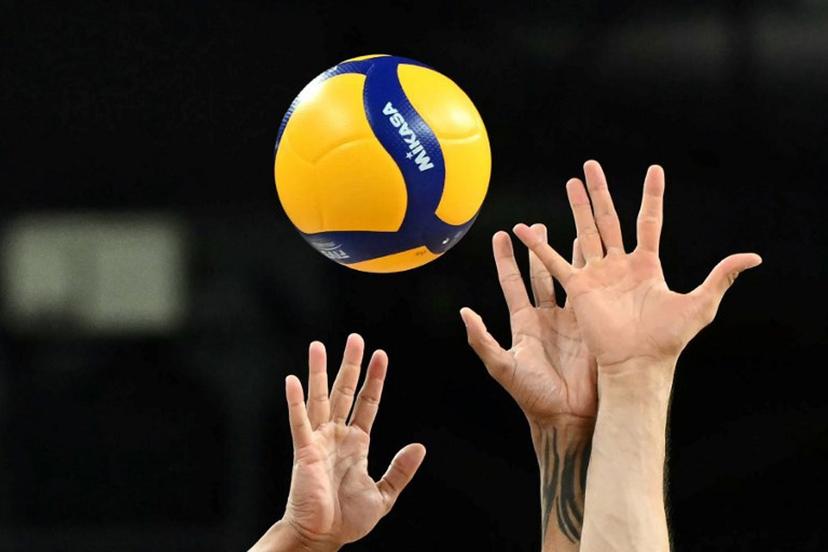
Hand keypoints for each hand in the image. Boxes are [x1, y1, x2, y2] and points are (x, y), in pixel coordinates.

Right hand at [276, 334, 425, 550]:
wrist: (323, 537)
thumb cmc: (348, 519)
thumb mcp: (383, 494)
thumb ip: (400, 470)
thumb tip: (419, 446)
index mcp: (357, 443)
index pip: (367, 402)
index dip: (374, 379)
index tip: (381, 355)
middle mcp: (337, 435)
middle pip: (344, 391)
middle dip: (350, 365)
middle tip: (355, 338)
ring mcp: (319, 440)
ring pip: (319, 398)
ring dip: (319, 372)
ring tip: (318, 345)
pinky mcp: (304, 450)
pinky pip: (299, 421)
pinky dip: (295, 401)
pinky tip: (292, 379)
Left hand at [460, 224, 596, 423]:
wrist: (568, 416)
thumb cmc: (533, 395)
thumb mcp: (503, 366)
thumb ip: (482, 340)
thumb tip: (464, 312)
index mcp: (524, 324)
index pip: (512, 283)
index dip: (505, 259)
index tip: (500, 235)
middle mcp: (546, 318)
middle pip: (540, 274)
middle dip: (537, 249)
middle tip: (536, 224)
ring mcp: (570, 321)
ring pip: (568, 279)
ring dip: (568, 255)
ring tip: (572, 229)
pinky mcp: (591, 327)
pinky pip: (592, 295)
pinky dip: (593, 274)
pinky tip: (599, 256)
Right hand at [514, 161, 761, 371]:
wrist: (638, 364)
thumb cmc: (668, 340)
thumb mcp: (700, 305)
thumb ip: (720, 277)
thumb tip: (753, 257)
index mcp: (646, 265)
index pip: (649, 222)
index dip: (652, 196)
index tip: (654, 170)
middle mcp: (619, 266)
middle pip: (609, 219)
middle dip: (600, 192)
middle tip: (591, 165)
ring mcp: (597, 275)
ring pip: (584, 231)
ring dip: (577, 206)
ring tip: (570, 181)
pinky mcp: (578, 288)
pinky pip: (555, 262)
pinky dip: (539, 246)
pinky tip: (523, 230)